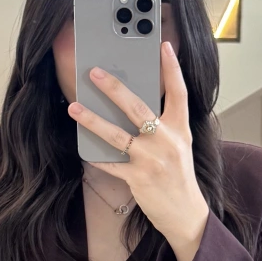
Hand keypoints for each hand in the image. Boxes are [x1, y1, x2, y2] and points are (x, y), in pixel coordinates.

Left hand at [68, 41, 210, 260]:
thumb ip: (163, 126)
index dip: (172, 68)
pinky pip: (111, 163)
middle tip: (94, 72)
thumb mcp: (179, 147)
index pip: (178, 92)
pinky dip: (95, 156)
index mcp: (180, 130)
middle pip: (137, 108)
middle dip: (113, 88)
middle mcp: (167, 141)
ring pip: (116, 134)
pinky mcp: (138, 178)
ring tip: (74, 107)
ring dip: (92, 120)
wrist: (186, 214)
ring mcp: (151, 160)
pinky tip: (83, 149)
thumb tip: (134, 107)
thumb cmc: (179, 178)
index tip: (164, 46)